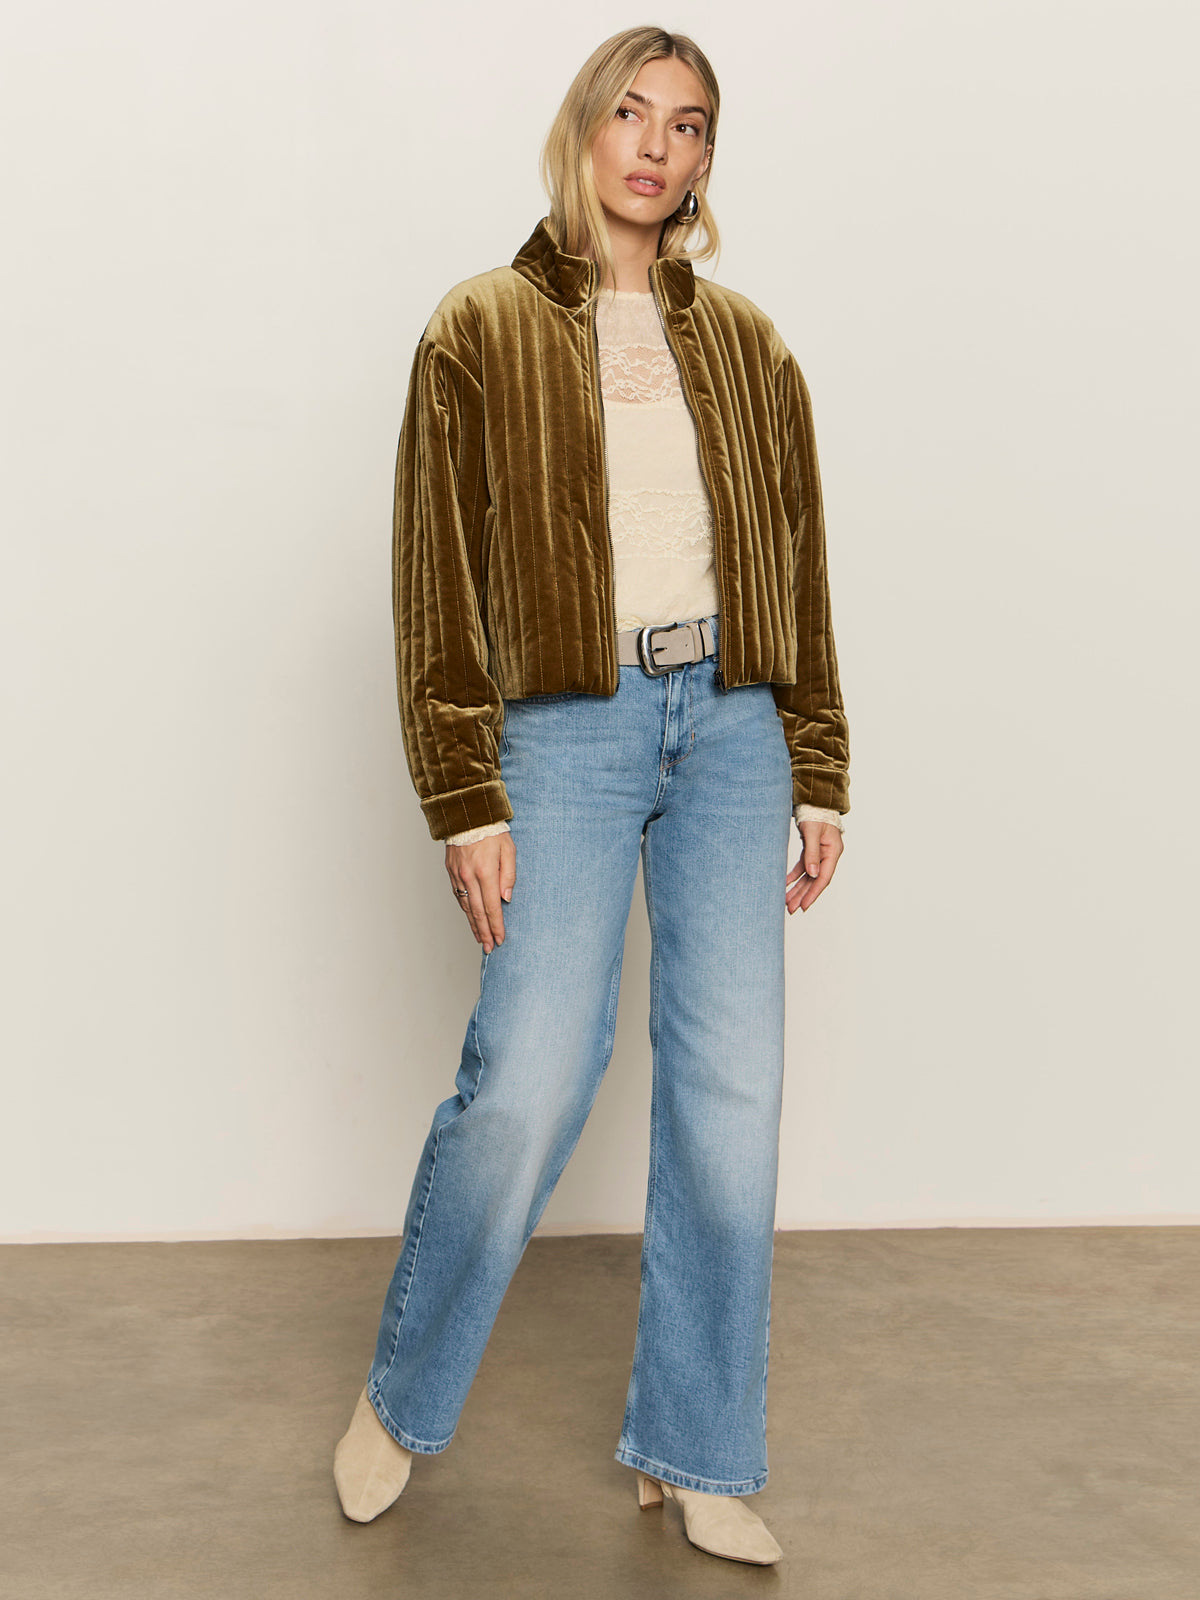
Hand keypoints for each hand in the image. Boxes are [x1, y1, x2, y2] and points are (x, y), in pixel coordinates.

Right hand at [446, 832, 516, 951]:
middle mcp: (469, 877)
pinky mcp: (451, 872)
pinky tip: (470, 918)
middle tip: (489, 948)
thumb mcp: (509, 849)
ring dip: (473, 925)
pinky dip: (465, 911)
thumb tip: (507, 898)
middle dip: (484, 933)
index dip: (496, 926)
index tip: (500, 940)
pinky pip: (458, 896)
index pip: (492, 907)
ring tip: (480, 939)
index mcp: (485, 873)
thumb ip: (509, 875)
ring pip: (466, 907)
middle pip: (477, 913)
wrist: (466, 814)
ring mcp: (458, 876)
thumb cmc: (492, 830)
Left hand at [785, 820, 843, 914]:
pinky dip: (794, 875)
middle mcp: (828, 855)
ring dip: (798, 888)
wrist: (813, 800)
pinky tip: (785, 884)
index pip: (824, 877)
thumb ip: (812, 853)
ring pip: (808, 876)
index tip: (804, 905)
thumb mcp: (812, 833)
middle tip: (791, 909)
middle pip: (815, 880)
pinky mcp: (811, 850)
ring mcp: (820, 853)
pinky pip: (803, 867)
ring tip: (787, 902)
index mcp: (833, 852)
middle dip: (803, 895)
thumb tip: (812, 874)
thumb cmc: (815, 813)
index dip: (814, 893)